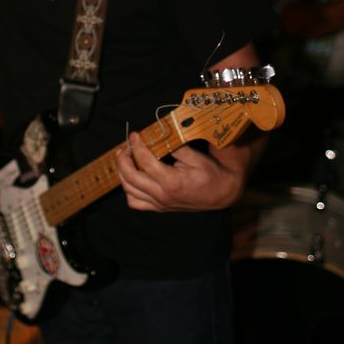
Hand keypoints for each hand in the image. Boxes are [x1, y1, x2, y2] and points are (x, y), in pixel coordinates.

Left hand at [116, 132, 242, 212]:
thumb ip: (175, 147)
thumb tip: (158, 136)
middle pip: (130, 177)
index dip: (137, 146)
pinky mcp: (159, 208)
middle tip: (126, 146)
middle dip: (123, 159)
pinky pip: (135, 202)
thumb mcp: (195, 156)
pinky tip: (132, 177)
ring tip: (125, 158)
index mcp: (172, 182)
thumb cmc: (210, 173)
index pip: (145, 162)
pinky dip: (129, 189)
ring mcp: (159, 204)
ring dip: (123, 173)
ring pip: (129, 190)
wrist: (221, 194)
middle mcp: (162, 195)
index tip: (135, 135)